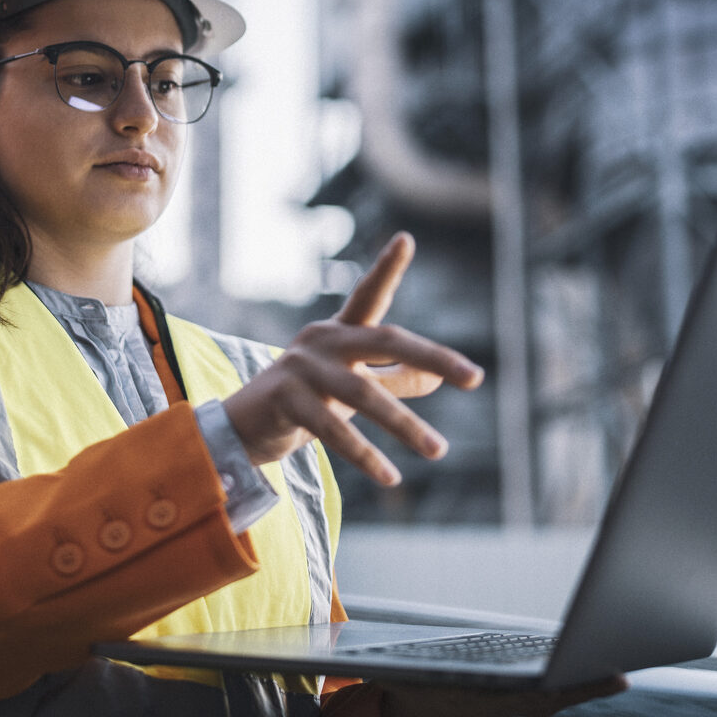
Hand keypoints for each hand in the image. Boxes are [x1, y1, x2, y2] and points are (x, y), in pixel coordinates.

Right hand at [220, 233, 482, 486]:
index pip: (368, 295)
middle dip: (433, 356)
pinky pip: (333, 430)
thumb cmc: (303, 404)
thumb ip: (394, 379)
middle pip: (386, 340)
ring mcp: (302, 367)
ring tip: (438, 450)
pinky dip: (365, 455)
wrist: (242, 431)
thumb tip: (437, 378)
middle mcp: (322, 341)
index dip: (387, 268)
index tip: (406, 240)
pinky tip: (391, 477)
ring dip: (405, 425)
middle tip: (474, 377)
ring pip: (364, 394)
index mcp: (339, 333)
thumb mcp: (352, 388)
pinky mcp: (286, 399)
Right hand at [377, 674, 629, 716]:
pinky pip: (568, 690)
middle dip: (580, 686)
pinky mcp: (535, 697)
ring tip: (625, 672)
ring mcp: (522, 702)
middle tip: (617, 677)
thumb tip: (342, 654)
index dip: (541, 688)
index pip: (510, 693)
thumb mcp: (395, 677)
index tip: (563, 685)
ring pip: (564, 695)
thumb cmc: (414, 686)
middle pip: (549, 697)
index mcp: (474, 695)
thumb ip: (383, 667)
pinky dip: (592, 681)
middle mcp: (503, 701)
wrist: (433, 714)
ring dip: (593, 683)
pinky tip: (617, 673)